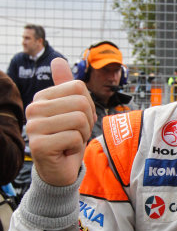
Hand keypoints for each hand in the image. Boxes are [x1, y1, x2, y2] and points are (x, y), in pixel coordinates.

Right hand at [26, 58, 96, 185]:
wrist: (60, 171)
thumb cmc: (68, 140)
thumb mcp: (71, 110)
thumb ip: (66, 86)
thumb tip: (58, 60)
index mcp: (42, 98)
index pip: (79, 87)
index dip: (88, 106)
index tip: (78, 121)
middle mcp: (33, 109)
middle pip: (80, 103)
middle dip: (87, 122)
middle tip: (75, 134)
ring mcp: (33, 127)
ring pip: (79, 120)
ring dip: (82, 135)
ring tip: (70, 142)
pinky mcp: (39, 145)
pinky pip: (74, 137)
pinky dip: (77, 147)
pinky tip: (65, 152)